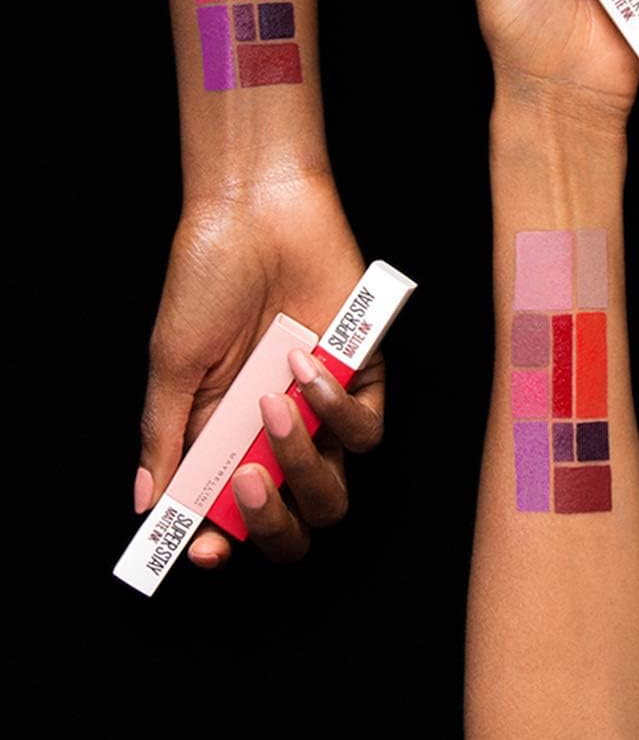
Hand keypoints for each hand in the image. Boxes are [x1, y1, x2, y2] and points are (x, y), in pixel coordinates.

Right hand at [132, 165, 380, 564]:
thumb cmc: (207, 280)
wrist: (256, 214)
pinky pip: (365, 427)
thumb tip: (148, 505)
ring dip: (300, 460)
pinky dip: (336, 408)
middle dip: (270, 521)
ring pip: (333, 485)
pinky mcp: (361, 376)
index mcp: (222, 434)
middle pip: (290, 517)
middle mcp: (273, 430)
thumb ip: (166, 435)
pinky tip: (304, 366)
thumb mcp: (173, 361)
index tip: (208, 549)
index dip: (222, 542)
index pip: (229, 514)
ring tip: (271, 405)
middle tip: (246, 483)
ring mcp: (318, 408)